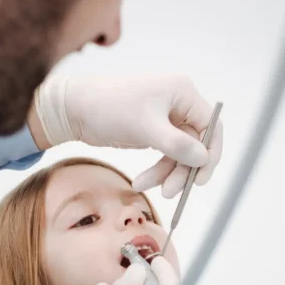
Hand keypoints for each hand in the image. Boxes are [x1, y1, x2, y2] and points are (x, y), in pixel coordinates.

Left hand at [33, 74, 222, 197]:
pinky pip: (165, 155)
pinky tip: (140, 182)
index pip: (211, 126)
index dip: (210, 154)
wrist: (73, 109)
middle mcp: (178, 103)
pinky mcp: (153, 131)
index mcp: (182, 92)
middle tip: (169, 192)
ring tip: (145, 186)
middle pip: (195, 144)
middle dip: (182, 170)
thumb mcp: (145, 127)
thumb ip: (177, 145)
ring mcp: (166, 117)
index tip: (199, 179)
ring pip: (179, 154)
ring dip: (166, 174)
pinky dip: (155, 171)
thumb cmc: (108, 108)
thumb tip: (203, 159)